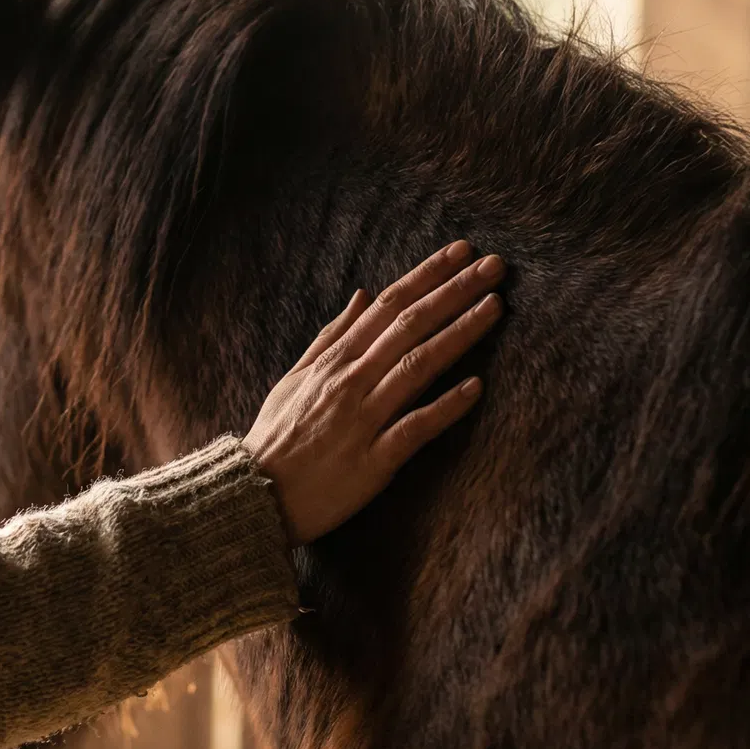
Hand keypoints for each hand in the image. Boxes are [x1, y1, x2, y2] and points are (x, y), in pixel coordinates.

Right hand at [243, 241, 503, 544]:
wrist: (254, 497)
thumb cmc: (277, 438)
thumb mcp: (295, 378)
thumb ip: (331, 336)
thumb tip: (363, 294)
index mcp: (334, 361)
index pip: (388, 305)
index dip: (427, 275)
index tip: (462, 251)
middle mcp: (350, 382)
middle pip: (410, 325)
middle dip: (454, 292)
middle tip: (495, 265)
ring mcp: (363, 420)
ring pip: (417, 366)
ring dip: (459, 333)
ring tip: (495, 306)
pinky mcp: (373, 462)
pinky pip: (414, 428)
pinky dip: (445, 406)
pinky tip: (476, 387)